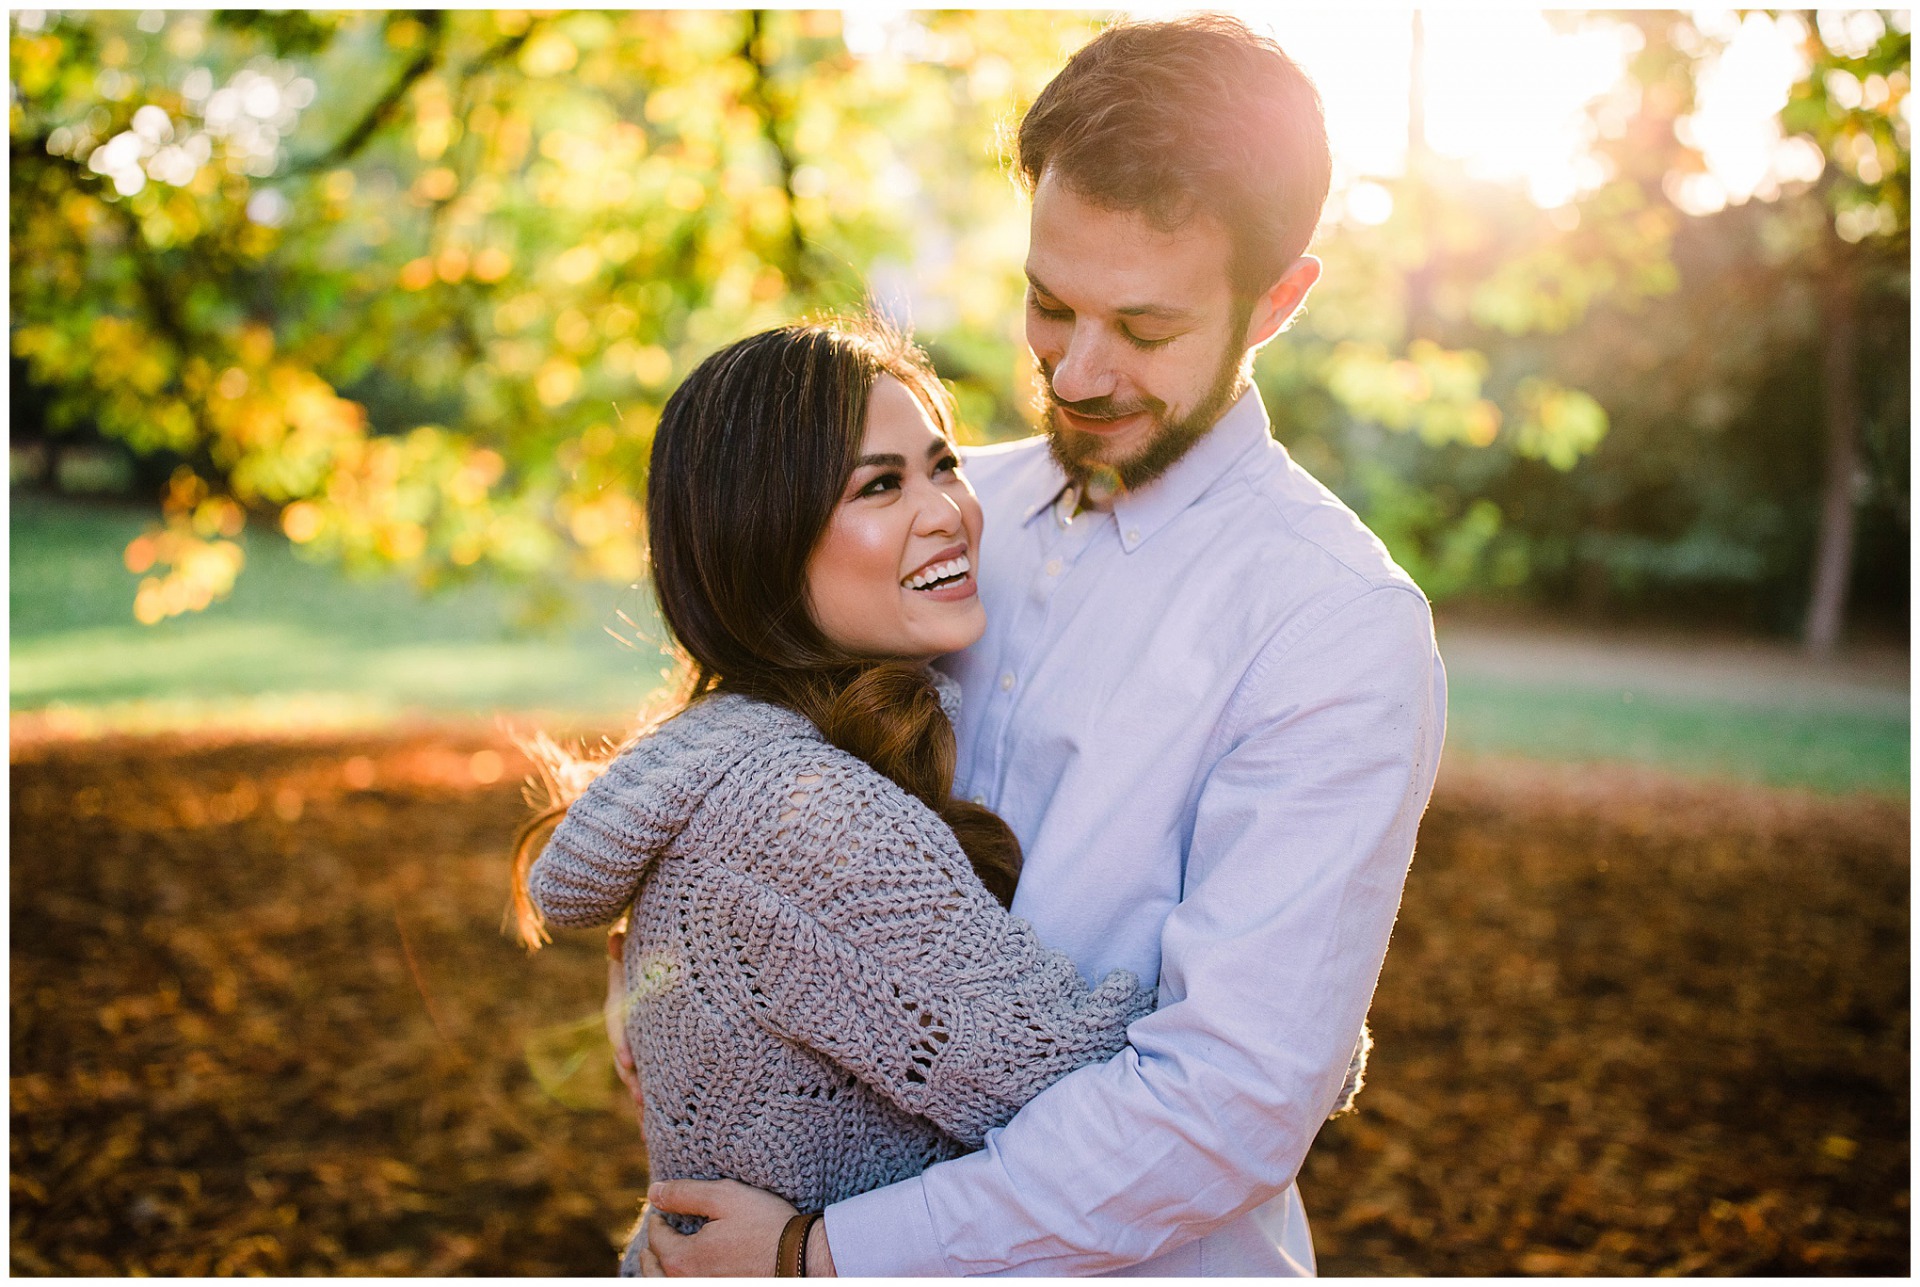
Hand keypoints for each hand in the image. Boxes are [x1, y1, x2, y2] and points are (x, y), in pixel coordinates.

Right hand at [605, 928, 642, 1110]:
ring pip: (636, 1076)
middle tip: (643, 1102)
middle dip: (634, 1082)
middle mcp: (626, 1028)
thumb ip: (626, 947)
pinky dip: (651, 1107)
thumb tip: (615, 937)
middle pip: (625, 1059)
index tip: (629, 1063)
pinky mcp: (652, 1055)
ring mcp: (639, 1044)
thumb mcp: (637, 947)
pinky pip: (650, 1081)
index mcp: (622, 1003)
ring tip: (650, 1124)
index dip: (622, 1044)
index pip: (618, 1026)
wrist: (653, 959)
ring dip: (642, 1099)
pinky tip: (654, 1133)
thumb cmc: (646, 950)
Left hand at [646, 1179, 835, 1276]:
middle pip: (653, 1268)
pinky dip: (675, 1279)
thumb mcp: (725, 1198)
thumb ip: (685, 1194)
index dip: (657, 1220)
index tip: (662, 1210)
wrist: (801, 1259)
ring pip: (664, 1284)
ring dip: (658, 1270)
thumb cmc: (766, 1226)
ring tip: (662, 1257)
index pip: (656, 1238)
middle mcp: (687, 1283)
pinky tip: (685, 1271)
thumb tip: (653, 1192)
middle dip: (652, 1248)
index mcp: (682, 1259)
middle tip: (658, 1232)